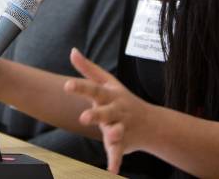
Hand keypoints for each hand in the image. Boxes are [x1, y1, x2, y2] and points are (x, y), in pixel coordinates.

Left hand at [64, 47, 153, 173]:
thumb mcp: (107, 82)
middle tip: (83, 118)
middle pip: (106, 112)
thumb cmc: (121, 99)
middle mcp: (116, 110)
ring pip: (117, 131)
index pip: (93, 89)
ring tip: (109, 137)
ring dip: (113, 135)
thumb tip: (72, 51)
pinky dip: (116, 161)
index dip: (80, 87)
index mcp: (110, 95)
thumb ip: (88, 69)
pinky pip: (119, 152)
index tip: (66, 85)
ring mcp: (121, 127)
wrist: (152, 124)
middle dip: (96, 115)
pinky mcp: (123, 143)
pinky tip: (112, 170)